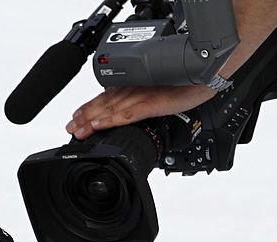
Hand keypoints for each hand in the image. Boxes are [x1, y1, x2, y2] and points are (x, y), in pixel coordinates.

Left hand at [65, 85, 214, 139]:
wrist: (206, 74)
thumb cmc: (187, 82)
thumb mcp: (160, 94)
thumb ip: (144, 102)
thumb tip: (134, 112)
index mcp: (136, 86)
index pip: (107, 97)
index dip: (89, 108)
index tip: (76, 118)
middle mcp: (135, 89)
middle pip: (103, 104)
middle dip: (85, 117)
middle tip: (70, 129)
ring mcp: (142, 96)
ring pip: (111, 110)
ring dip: (92, 121)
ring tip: (78, 131)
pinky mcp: (152, 103)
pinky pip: (128, 114)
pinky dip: (111, 120)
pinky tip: (99, 125)